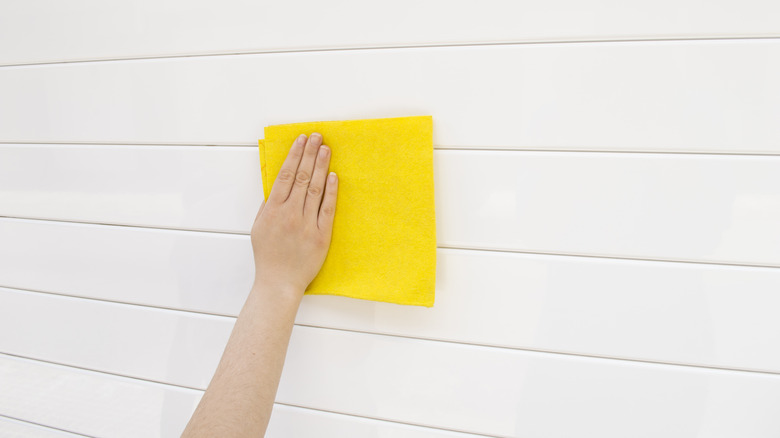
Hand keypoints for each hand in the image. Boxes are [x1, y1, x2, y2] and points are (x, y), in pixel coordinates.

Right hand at [251, 133, 337, 296]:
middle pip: (302, 177)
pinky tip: (334, 176)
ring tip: (326, 149)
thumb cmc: (268, 256)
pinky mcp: (321, 236)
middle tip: (317, 137)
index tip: (301, 140)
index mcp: (272, 210)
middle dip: (310, 154)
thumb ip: (267, 205)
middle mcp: (289, 214)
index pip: (285, 175)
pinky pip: (327, 209)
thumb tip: (277, 185)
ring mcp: (306, 224)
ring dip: (321, 167)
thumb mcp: (258, 227)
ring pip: (315, 189)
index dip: (295, 155)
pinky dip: (331, 192)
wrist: (279, 283)